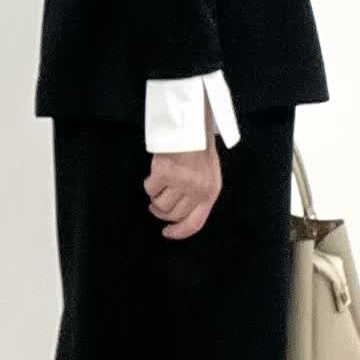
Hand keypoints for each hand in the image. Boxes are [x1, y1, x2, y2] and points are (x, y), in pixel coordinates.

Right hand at [145, 122, 222, 239]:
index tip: (167, 232)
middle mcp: (196, 190)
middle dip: (161, 213)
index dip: (179, 232)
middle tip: (156, 205)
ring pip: (159, 204)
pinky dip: (149, 184)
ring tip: (159, 186)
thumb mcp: (209, 176)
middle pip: (173, 215)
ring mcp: (180, 182)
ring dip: (155, 198)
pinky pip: (150, 189)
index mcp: (210, 192)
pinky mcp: (164, 173)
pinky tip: (156, 174)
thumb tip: (180, 216)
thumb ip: (200, 195)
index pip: (194, 223)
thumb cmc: (199, 151)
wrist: (191, 127)